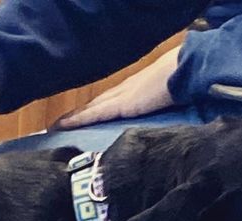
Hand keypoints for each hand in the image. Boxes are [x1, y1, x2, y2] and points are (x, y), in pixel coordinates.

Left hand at [51, 48, 180, 129]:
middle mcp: (122, 91)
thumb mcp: (164, 99)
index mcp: (134, 90)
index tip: (81, 118)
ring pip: (90, 109)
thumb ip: (156, 109)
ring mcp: (120, 97)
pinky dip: (78, 120)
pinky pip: (94, 114)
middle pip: (95, 105)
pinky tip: (63, 126)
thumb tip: (157, 127)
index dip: (93, 110)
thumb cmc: (180, 84)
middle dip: (78, 115)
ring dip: (73, 118)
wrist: (184, 72)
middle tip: (60, 124)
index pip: (108, 102)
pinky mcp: (121, 105)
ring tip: (56, 126)